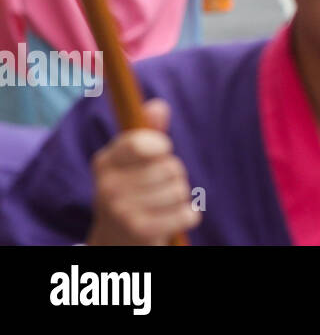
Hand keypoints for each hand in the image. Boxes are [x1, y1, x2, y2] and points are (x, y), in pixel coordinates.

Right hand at [86, 99, 200, 245]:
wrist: (116, 241)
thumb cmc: (131, 193)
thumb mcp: (133, 162)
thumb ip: (148, 134)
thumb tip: (159, 105)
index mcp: (105, 162)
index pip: (139, 142)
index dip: (159, 146)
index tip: (161, 151)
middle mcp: (107, 186)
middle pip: (170, 166)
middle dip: (174, 176)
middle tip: (157, 190)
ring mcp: (121, 210)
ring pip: (180, 189)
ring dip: (180, 198)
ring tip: (161, 206)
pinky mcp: (140, 231)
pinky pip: (186, 213)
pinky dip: (187, 216)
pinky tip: (171, 220)